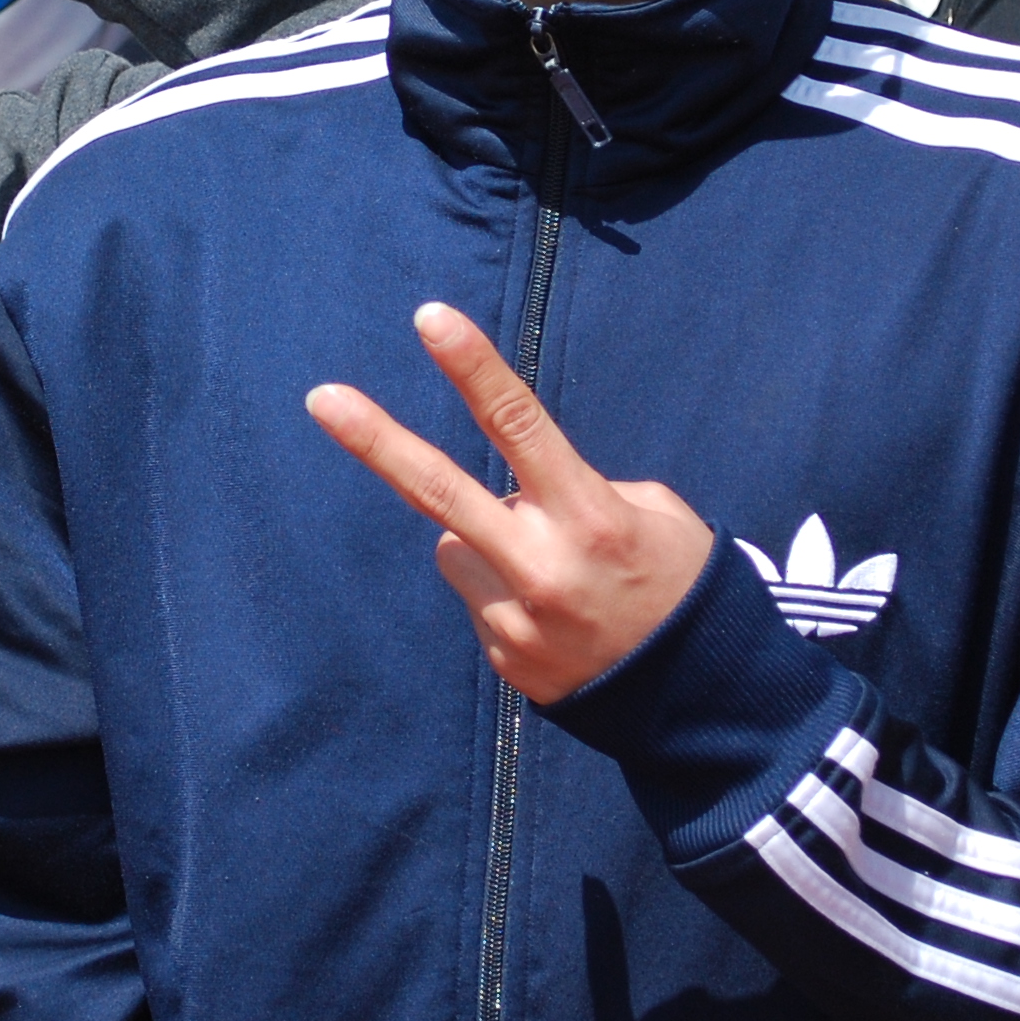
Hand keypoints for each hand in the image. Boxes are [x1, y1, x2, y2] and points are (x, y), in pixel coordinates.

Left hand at [307, 301, 713, 703]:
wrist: (700, 701)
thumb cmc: (679, 584)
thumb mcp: (657, 516)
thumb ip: (577, 492)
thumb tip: (514, 498)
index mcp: (591, 516)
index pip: (521, 426)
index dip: (474, 368)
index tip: (431, 319)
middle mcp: (543, 567)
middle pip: (442, 490)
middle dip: (377, 441)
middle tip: (320, 397)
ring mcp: (514, 619)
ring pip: (460, 546)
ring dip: (492, 546)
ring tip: (560, 577)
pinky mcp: (502, 657)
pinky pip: (480, 598)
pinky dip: (507, 595)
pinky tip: (559, 618)